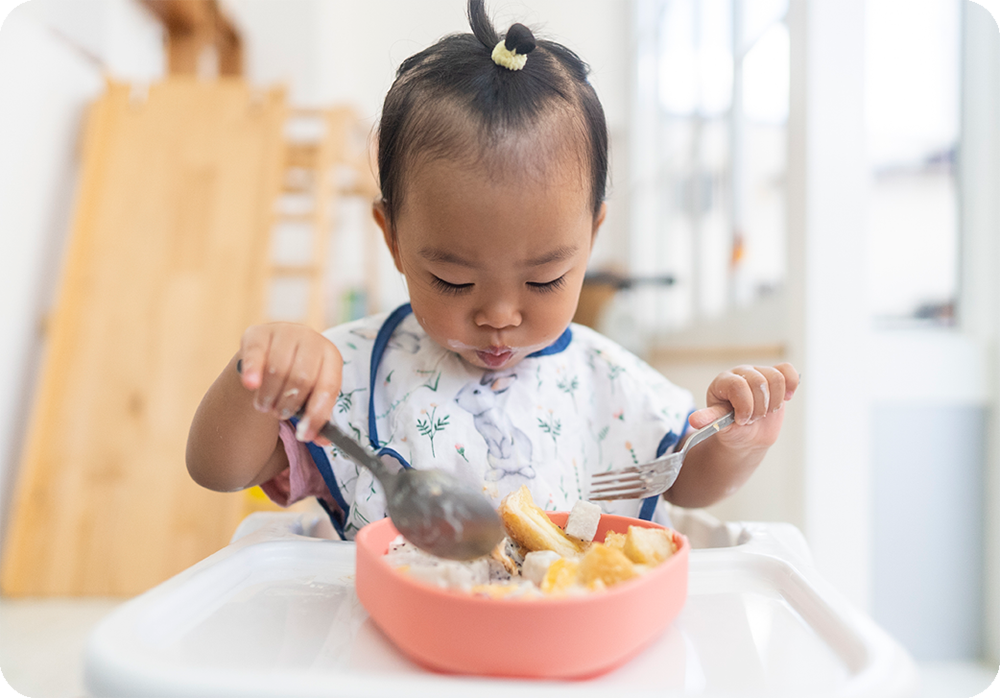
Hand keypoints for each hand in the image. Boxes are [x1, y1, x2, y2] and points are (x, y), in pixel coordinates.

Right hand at [238, 323, 341, 443]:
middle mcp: (311, 339)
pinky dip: (253, 372)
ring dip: (270, 395)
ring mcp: (284, 332)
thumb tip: (321, 440)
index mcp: (331, 355)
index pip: (328, 386)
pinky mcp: (258, 333)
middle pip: (302, 378)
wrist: (273, 349)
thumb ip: (317, 416)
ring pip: (278, 369)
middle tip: (279, 415)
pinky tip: (251, 386)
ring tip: (265, 406)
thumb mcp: (313, 393)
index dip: (317, 414)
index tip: (304, 436)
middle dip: (289, 404)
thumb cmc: (298, 377)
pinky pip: (255, 354)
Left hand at [689, 362, 798, 451]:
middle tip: (752, 418)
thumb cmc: (731, 427)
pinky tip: (786, 398)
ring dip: (773, 403)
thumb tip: (694, 421)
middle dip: (759, 408)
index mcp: (723, 381)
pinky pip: (788, 371)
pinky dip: (791, 385)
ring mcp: (759, 373)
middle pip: (760, 382)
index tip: (741, 420)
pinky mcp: (776, 377)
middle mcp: (741, 373)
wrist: (747, 434)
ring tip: (764, 412)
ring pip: (776, 378)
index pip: (738, 385)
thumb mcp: (720, 424)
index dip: (744, 406)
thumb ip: (711, 419)